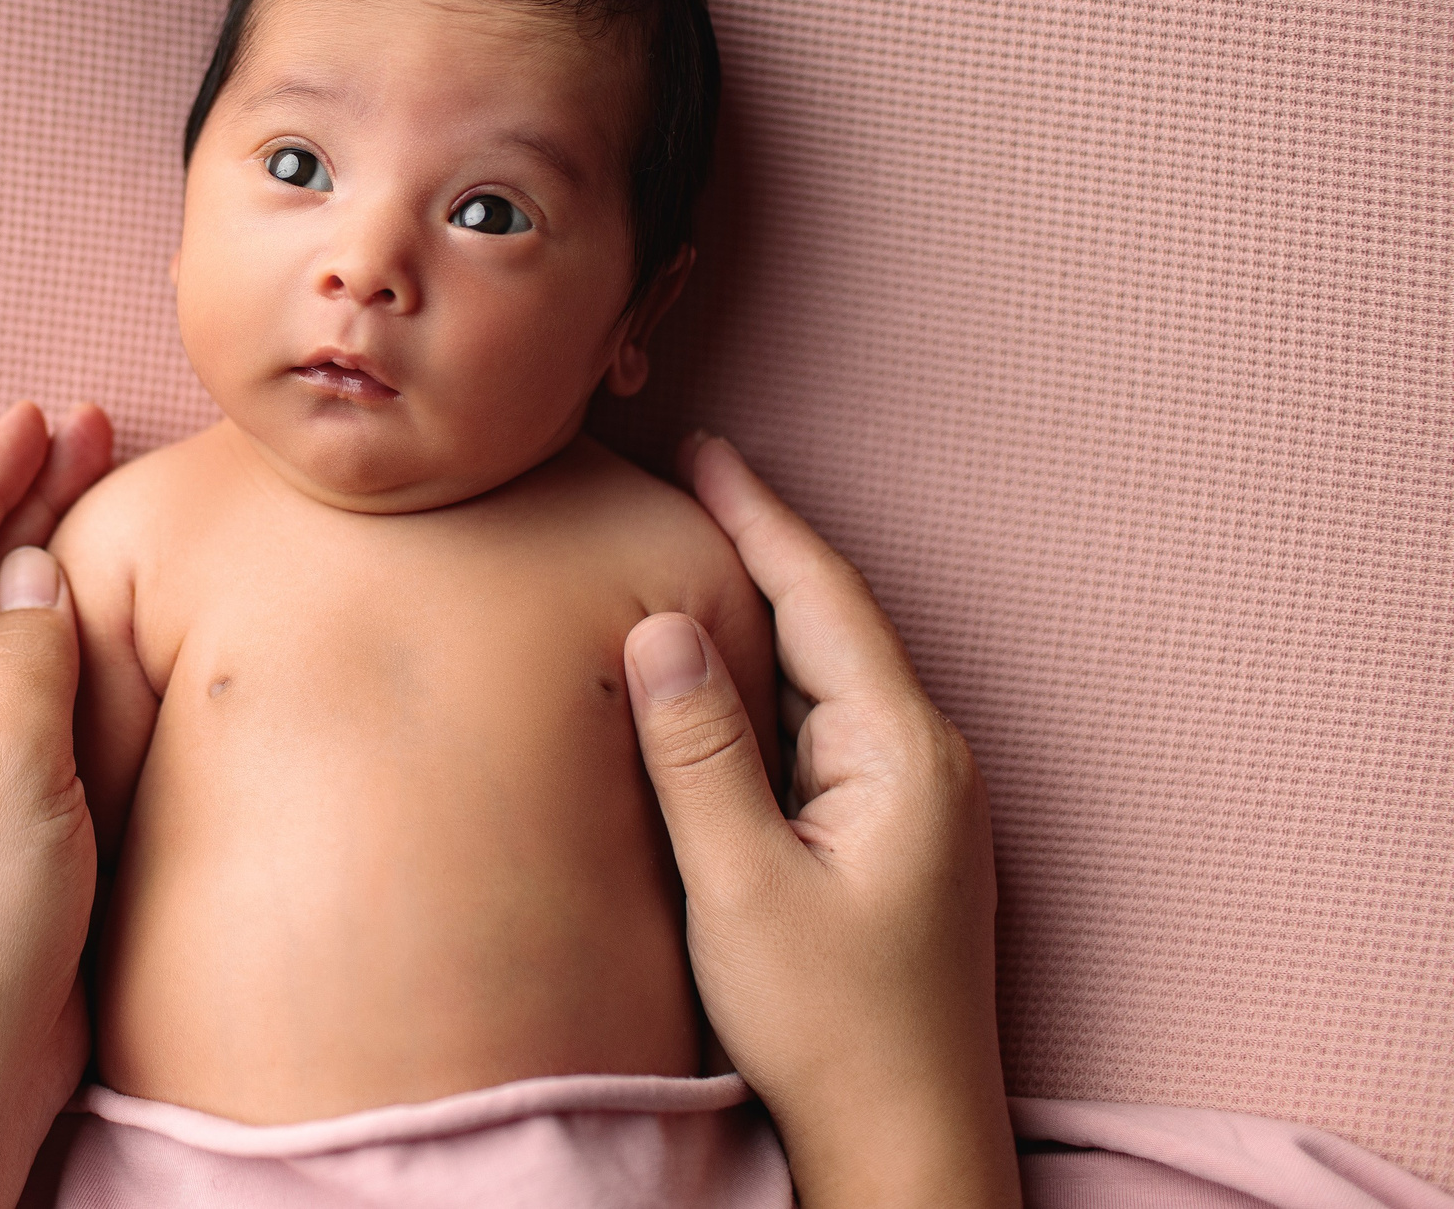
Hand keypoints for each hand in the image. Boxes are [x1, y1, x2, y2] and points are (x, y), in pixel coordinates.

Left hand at [0, 400, 114, 1208]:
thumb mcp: (10, 767)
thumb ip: (28, 653)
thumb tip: (34, 571)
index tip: (35, 417)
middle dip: (17, 503)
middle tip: (86, 428)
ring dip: (37, 561)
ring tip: (93, 484)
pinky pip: (7, 689)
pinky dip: (50, 636)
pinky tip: (88, 603)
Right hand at [622, 431, 1018, 1208]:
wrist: (907, 1147)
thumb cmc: (832, 1031)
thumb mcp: (743, 886)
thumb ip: (700, 753)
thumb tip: (661, 628)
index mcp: (905, 754)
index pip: (824, 598)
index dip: (759, 517)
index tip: (705, 450)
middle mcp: (927, 762)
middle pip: (834, 623)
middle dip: (762, 547)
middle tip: (687, 480)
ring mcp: (919, 804)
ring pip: (830, 676)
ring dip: (766, 612)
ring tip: (694, 552)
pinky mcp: (894, 842)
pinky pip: (827, 728)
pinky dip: (773, 682)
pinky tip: (728, 675)